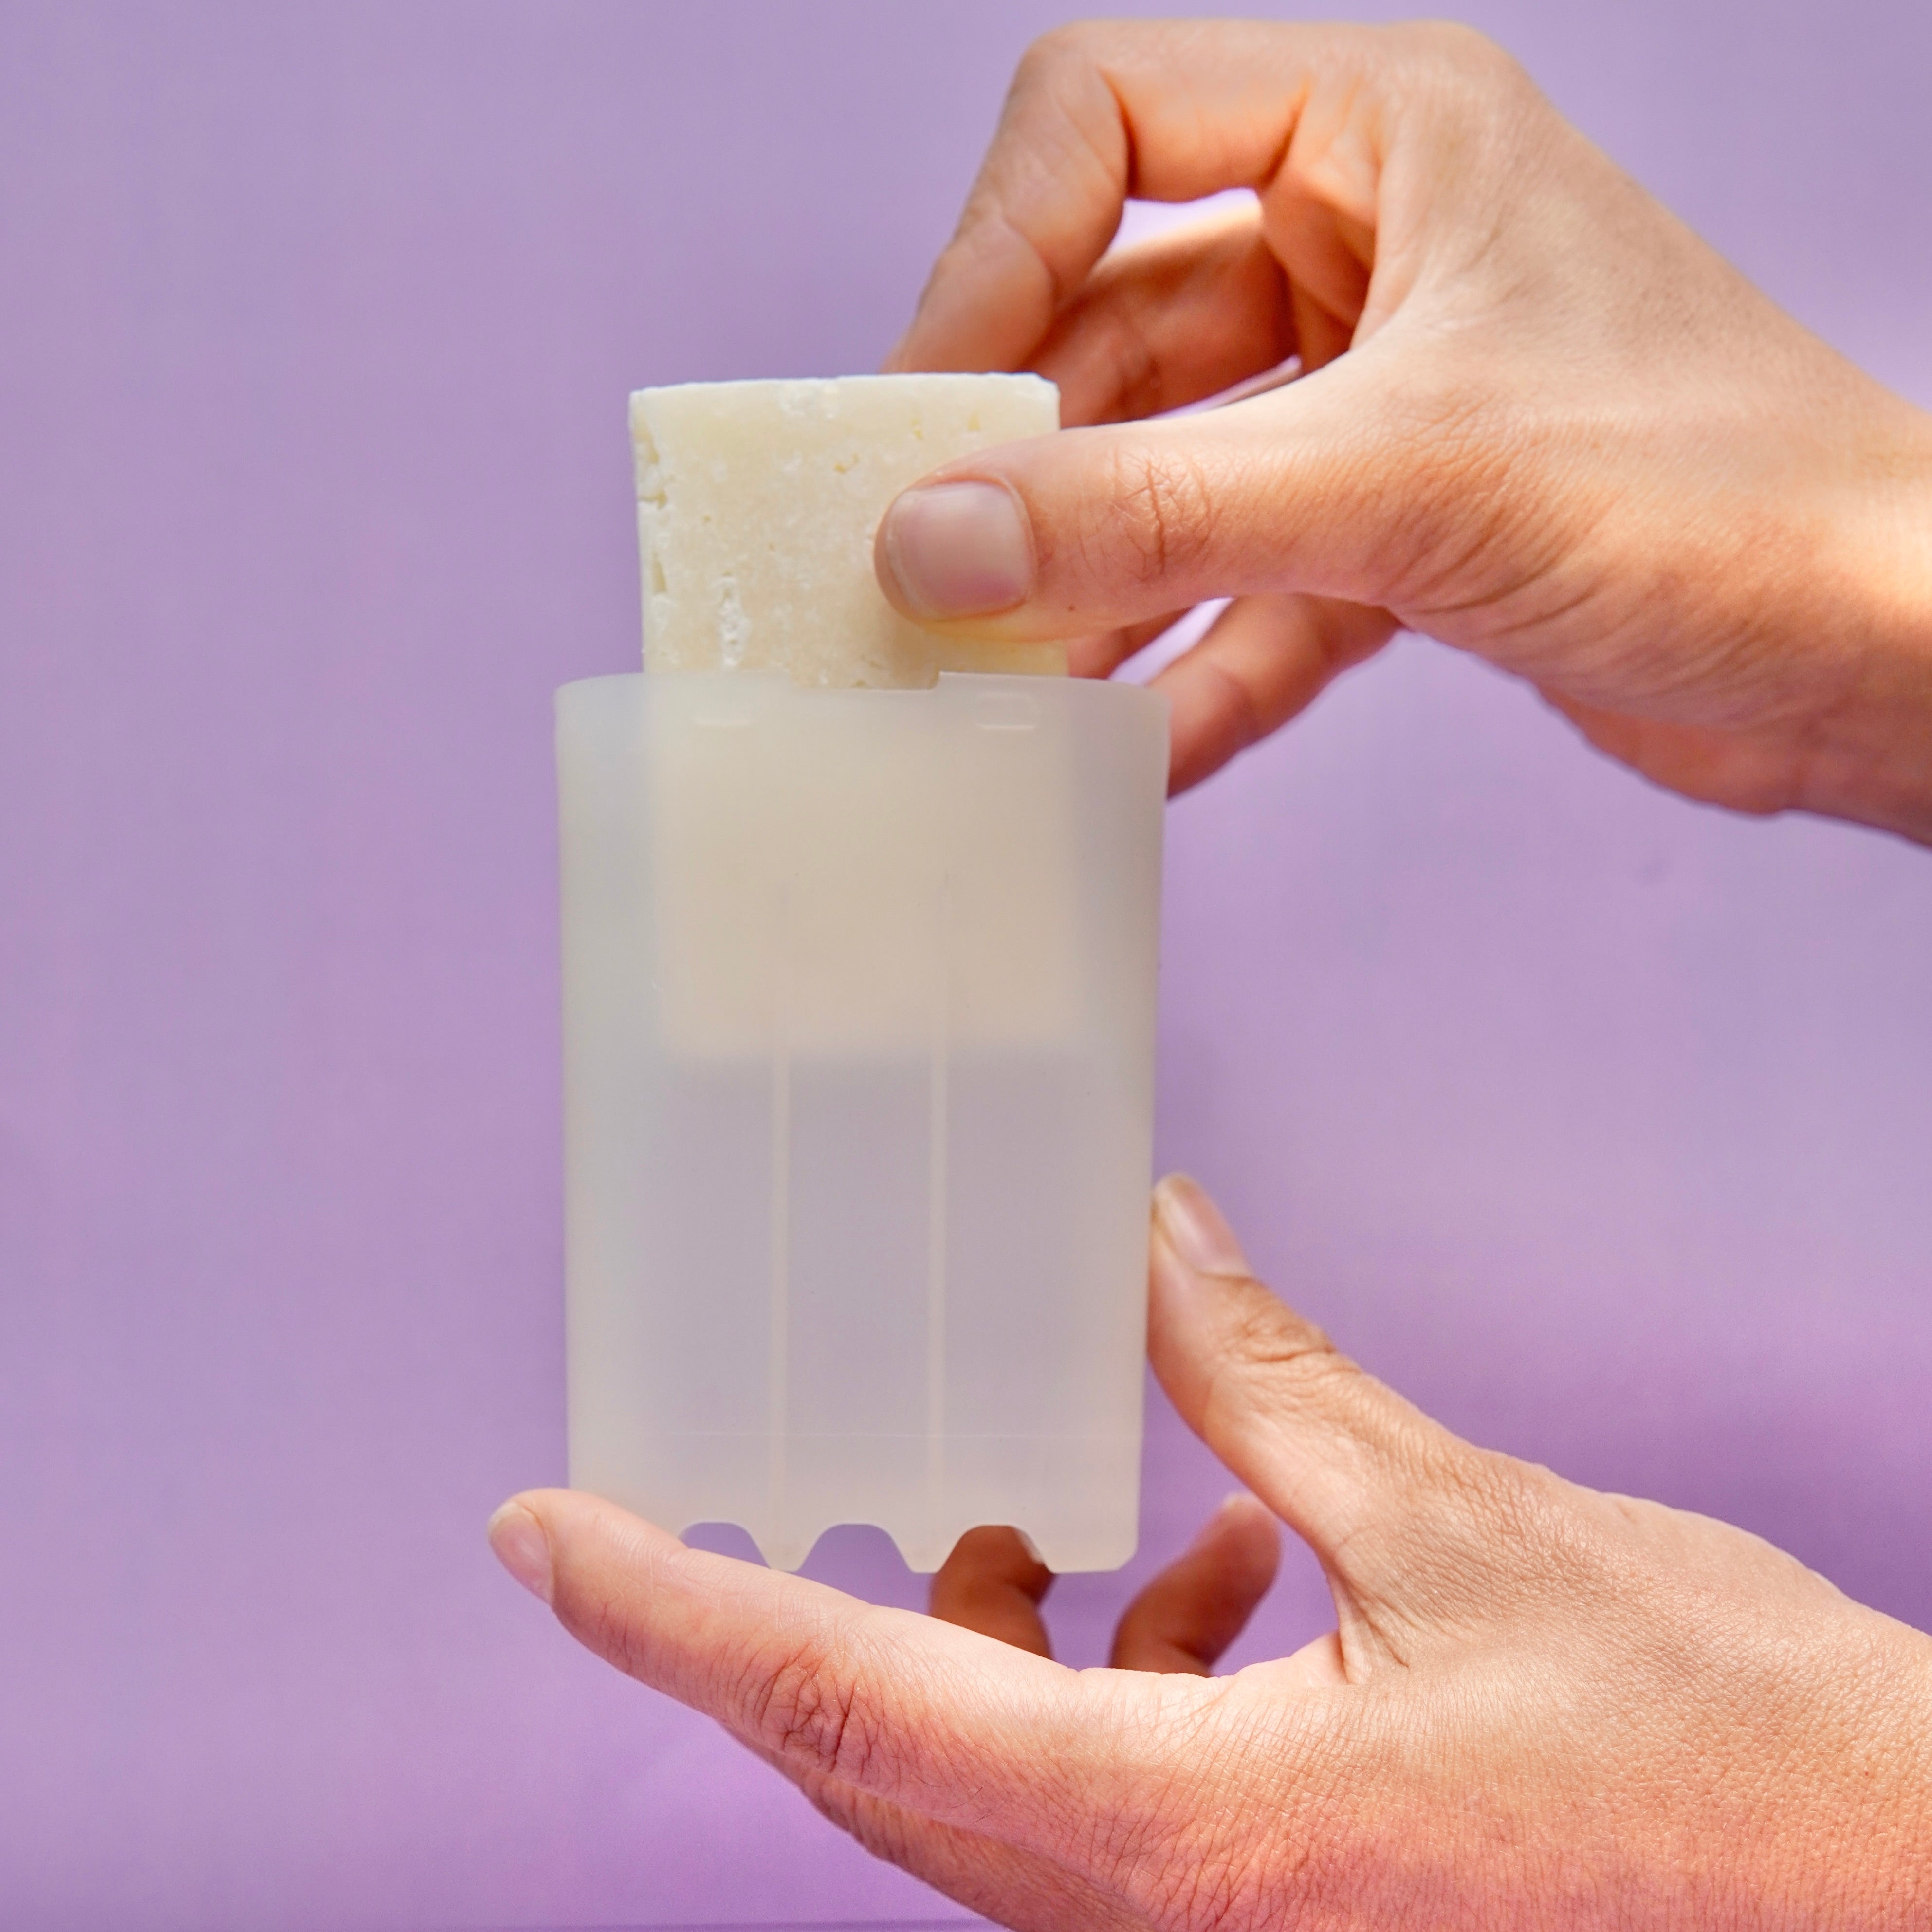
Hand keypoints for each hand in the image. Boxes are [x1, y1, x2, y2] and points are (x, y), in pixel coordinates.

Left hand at [489, 1175, 1931, 1927]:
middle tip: (823, 1461)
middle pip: (892, 1759)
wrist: (1895, 1902)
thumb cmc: (1721, 1755)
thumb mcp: (1465, 1531)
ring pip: (996, 1783)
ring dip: (1007, 1632)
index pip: (847, 1706)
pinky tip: (1228, 1574)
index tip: (537, 1535)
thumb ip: (1270, 1388)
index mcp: (1197, 1846)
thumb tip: (1149, 1240)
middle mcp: (1176, 1931)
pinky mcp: (1284, 1923)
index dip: (669, 1609)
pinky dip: (1123, 1677)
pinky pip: (1111, 1802)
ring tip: (1081, 1506)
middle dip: (824, 1600)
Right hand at [872, 21, 1931, 830]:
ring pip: (1174, 469)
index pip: (1103, 124)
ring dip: (1095, 580)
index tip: (923, 409)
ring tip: (1002, 682)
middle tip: (926, 574)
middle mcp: (1373, 246)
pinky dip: (1197, 670)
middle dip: (1027, 456)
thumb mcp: (1401, 481)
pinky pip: (1251, 589)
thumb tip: (934, 539)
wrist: (1884, 653)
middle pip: (1117, 322)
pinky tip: (1136, 753)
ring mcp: (1382, 395)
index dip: (989, 253)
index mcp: (1386, 133)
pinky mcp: (1404, 528)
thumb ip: (1153, 510)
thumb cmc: (1717, 496)